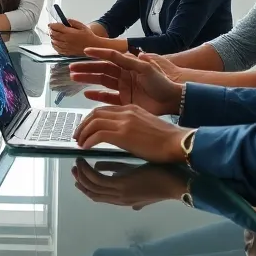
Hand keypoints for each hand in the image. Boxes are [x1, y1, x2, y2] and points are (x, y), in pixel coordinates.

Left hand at [48, 19, 96, 54]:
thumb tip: (65, 20)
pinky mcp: (67, 53)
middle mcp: (66, 40)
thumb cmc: (88, 36)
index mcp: (69, 32)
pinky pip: (56, 49)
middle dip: (51, 31)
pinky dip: (54, 45)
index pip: (55, 28)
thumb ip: (72, 22)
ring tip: (53, 35)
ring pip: (53, 42)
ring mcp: (65, 47)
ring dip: (52, 38)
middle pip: (53, 34)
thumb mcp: (82, 26)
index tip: (50, 24)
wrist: (93, 47)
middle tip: (51, 29)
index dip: (51, 25)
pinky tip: (56, 43)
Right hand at [68, 48, 182, 115]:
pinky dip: (96, 95)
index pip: (110, 57)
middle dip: (86, 68)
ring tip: (74, 77)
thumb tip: (119, 51)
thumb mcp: (147, 68)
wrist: (171, 102)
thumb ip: (130, 61)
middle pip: (101, 70)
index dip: (98, 53)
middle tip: (72, 69)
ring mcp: (123, 88)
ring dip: (88, 79)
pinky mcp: (124, 101)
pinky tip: (86, 93)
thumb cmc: (162, 83)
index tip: (85, 51)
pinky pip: (107, 97)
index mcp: (129, 65)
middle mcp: (124, 75)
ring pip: (101, 82)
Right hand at [71, 159, 189, 209]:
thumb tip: (103, 166)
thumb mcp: (136, 176)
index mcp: (122, 197)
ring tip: (77, 161)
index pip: (97, 195)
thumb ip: (120, 172)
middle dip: (79, 180)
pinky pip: (98, 179)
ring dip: (81, 174)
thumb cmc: (162, 177)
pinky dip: (88, 171)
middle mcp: (118, 198)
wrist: (177, 181)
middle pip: (91, 193)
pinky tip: (86, 160)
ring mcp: (119, 192)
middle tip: (73, 167)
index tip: (78, 174)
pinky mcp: (122, 185)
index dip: (85, 185)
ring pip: (91, 186)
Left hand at [72, 104, 191, 162]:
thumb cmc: (167, 140)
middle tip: (77, 136)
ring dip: (83, 133)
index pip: (104, 110)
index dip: (91, 119)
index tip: (85, 129)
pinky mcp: (123, 134)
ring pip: (93, 122)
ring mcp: (124, 121)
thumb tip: (122, 139)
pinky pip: (98, 134)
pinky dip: (89, 140)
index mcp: (131, 108)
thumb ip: (132, 128)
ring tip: (79, 142)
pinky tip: (86, 147)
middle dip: (83, 124)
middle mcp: (126, 112)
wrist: (178, 143)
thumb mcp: (146, 127)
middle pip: (95, 113)